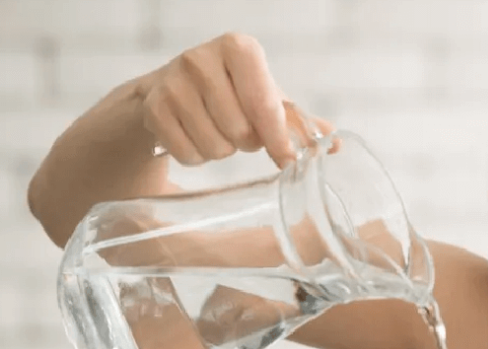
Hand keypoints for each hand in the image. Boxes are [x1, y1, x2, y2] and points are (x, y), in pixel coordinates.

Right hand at [137, 32, 332, 167]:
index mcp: (238, 49)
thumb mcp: (267, 99)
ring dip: (222, 151)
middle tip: (240, 130)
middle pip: (241, 132)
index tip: (287, 160)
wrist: (171, 90)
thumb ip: (300, 122)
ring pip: (215, 147)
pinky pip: (189, 155)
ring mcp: (172, 82)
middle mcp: (201, 58)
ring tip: (217, 130)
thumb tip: (334, 144)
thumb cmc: (231, 93)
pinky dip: (197, 156)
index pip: (265, 104)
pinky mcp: (153, 108)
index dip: (278, 138)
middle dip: (246, 141)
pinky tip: (194, 136)